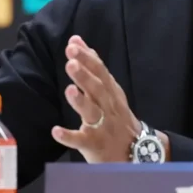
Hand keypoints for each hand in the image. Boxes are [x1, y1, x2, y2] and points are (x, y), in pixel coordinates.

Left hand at [51, 35, 140, 162]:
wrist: (136, 151)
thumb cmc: (116, 115)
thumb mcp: (109, 89)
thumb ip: (92, 66)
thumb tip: (77, 41)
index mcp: (110, 92)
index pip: (100, 71)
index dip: (87, 58)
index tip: (73, 44)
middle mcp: (107, 106)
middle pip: (97, 89)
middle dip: (84, 75)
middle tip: (70, 62)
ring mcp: (102, 126)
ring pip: (92, 113)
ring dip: (80, 101)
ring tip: (69, 90)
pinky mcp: (94, 145)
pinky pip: (81, 141)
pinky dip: (69, 136)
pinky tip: (56, 131)